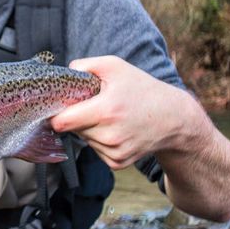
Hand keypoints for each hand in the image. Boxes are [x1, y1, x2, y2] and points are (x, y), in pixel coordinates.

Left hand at [51, 56, 229, 220]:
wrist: (173, 118)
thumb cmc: (141, 89)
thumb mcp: (115, 66)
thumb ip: (85, 65)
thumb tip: (64, 74)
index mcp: (106, 111)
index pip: (62, 122)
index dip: (56, 114)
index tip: (58, 106)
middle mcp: (109, 135)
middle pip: (72, 129)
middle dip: (76, 117)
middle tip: (92, 106)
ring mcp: (114, 152)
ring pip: (83, 140)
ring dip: (88, 129)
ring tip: (109, 116)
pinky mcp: (118, 163)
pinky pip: (95, 150)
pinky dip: (99, 140)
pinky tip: (115, 129)